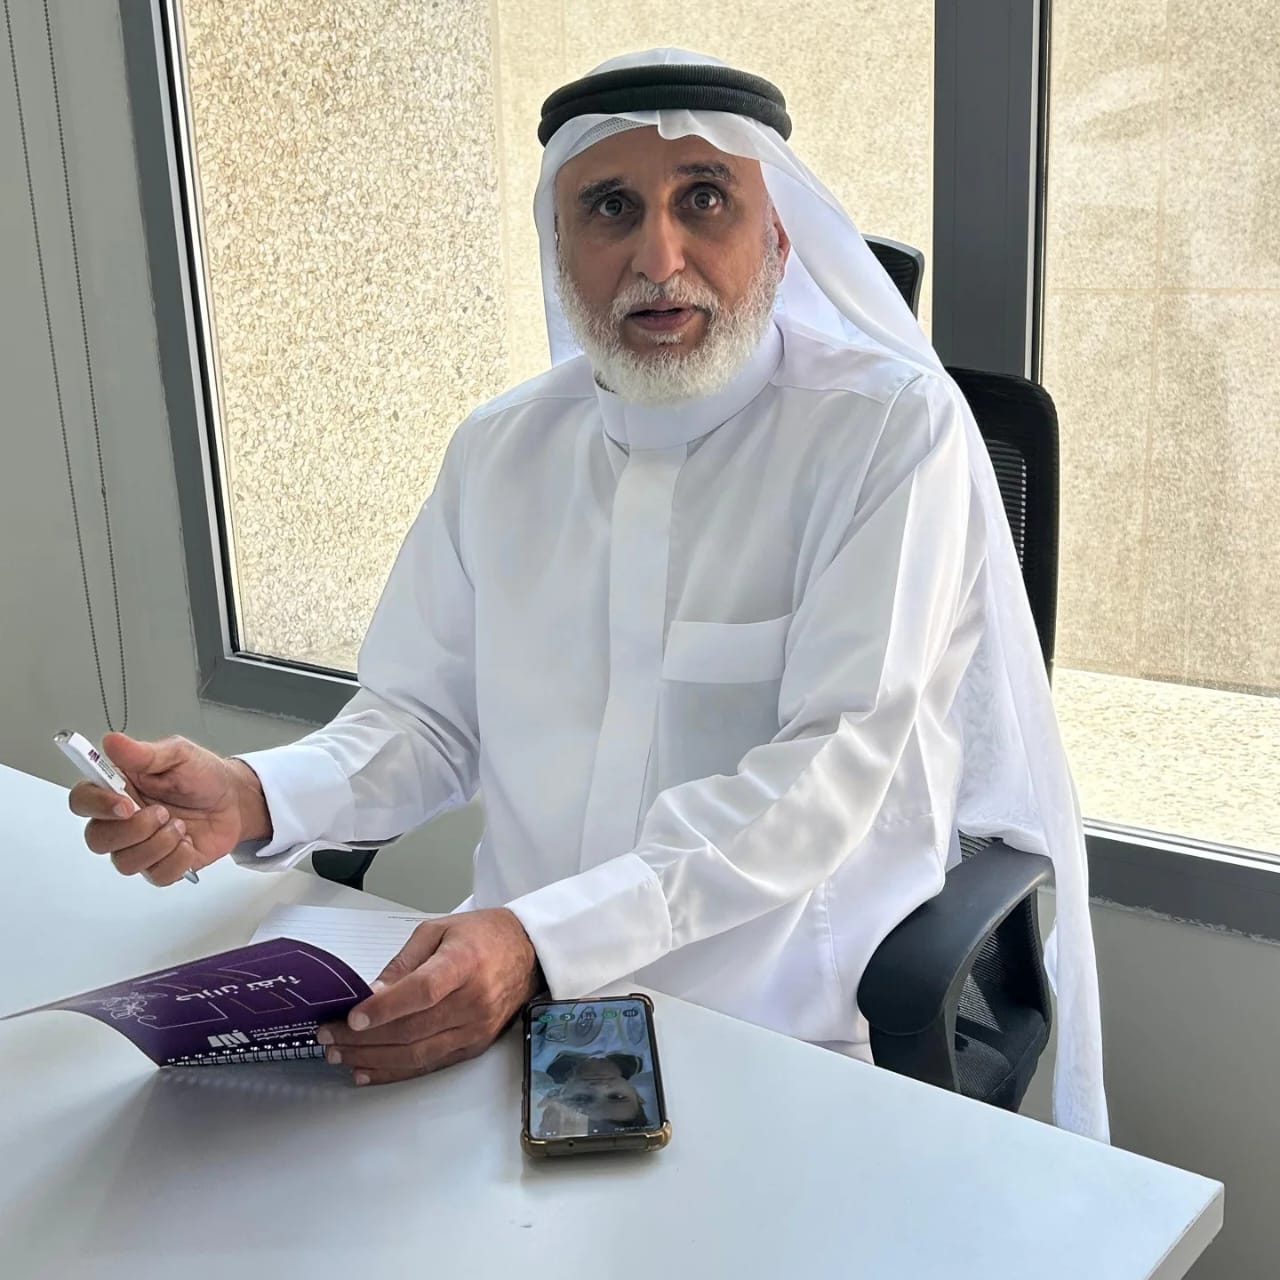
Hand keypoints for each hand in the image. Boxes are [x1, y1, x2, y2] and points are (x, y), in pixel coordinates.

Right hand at [67, 732, 270, 885]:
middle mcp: (123, 820)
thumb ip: (144, 754)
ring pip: (124, 862)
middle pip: (97, 839)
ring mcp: (140, 846)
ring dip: (158, 843)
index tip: (124, 803)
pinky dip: (177, 860)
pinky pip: (155, 876)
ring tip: (181, 825)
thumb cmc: (204, 776)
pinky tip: (188, 843)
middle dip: (132, 830)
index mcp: (120, 789)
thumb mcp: (179, 755)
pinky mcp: (161, 865)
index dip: (96, 805)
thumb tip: (111, 742)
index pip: (82, 801)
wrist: (235, 800)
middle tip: (162, 813)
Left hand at [318, 908, 541, 1085]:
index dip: (386, 1007)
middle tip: (330, 1036)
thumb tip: (371, 993)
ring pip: (417, 1053)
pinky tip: (368, 1070)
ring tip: (340, 1055)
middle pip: (413, 1029)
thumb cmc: (482, 936)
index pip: (423, 991)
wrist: (528, 952)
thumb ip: (403, 962)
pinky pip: (430, 1064)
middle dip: (364, 1038)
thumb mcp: (439, 930)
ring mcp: (476, 1028)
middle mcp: (474, 1000)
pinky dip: (395, 1071)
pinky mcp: (474, 1046)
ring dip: (373, 1058)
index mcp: (465, 963)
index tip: (353, 1016)